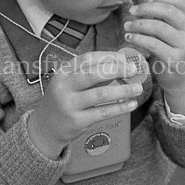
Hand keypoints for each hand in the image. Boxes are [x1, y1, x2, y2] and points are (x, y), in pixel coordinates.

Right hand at [27, 51, 142, 159]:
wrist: (46, 127)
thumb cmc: (64, 100)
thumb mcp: (70, 82)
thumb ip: (91, 74)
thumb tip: (121, 64)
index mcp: (63, 72)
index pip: (88, 59)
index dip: (108, 56)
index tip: (125, 58)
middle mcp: (64, 86)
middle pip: (94, 74)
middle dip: (117, 70)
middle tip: (133, 70)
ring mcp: (70, 104)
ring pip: (101, 94)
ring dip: (123, 90)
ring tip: (138, 89)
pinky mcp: (77, 120)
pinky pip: (103, 112)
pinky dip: (120, 108)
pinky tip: (131, 104)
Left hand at [123, 0, 184, 115]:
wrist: (182, 78)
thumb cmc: (174, 49)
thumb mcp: (175, 30)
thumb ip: (165, 16)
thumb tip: (147, 2)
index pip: (179, 0)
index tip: (146, 1)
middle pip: (168, 11)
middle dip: (146, 8)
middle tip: (132, 11)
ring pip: (159, 27)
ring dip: (139, 24)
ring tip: (127, 26)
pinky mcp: (174, 59)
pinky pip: (153, 44)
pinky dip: (138, 39)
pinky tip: (129, 37)